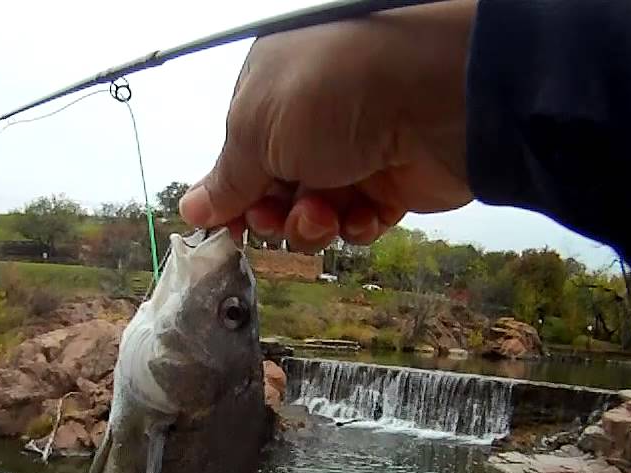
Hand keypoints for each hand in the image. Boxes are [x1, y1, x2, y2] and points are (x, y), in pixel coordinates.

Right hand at [180, 0, 476, 252]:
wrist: (438, 96)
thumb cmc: (336, 93)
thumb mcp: (258, 130)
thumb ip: (226, 178)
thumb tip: (192, 209)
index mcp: (270, 89)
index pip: (237, 153)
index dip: (231, 193)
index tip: (226, 226)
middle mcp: (311, 118)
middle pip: (271, 189)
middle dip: (270, 213)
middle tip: (277, 216)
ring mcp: (352, 151)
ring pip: (312, 212)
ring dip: (310, 224)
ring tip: (325, 212)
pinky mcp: (390, 183)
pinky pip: (357, 221)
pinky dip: (354, 226)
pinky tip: (362, 214)